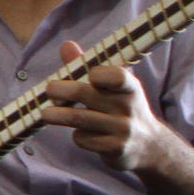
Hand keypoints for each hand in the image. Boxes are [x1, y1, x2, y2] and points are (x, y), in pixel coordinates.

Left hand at [43, 39, 193, 194]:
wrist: (149, 146)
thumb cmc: (122, 108)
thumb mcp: (113, 87)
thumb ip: (88, 66)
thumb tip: (67, 45)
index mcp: (129, 87)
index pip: (117, 76)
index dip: (100, 73)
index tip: (88, 75)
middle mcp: (129, 107)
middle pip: (85, 94)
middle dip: (61, 90)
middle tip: (48, 90)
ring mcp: (123, 129)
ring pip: (80, 119)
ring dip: (57, 115)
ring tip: (44, 113)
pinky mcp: (115, 149)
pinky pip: (84, 139)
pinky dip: (77, 136)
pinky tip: (82, 134)